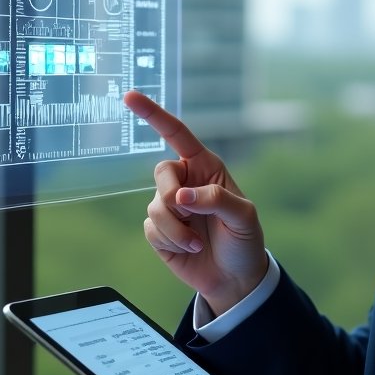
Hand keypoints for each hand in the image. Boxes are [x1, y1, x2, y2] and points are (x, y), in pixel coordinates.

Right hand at [124, 90, 267, 312]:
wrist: (235, 278)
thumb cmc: (244, 240)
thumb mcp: (243, 217)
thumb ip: (216, 199)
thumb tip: (181, 197)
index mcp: (205, 167)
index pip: (176, 134)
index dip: (153, 114)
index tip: (129, 96)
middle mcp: (185, 181)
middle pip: (161, 172)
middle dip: (171, 196)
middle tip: (188, 213)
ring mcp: (170, 206)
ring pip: (155, 206)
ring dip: (177, 228)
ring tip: (199, 242)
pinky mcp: (159, 230)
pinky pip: (151, 228)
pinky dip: (171, 241)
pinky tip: (190, 248)